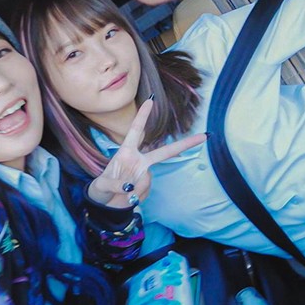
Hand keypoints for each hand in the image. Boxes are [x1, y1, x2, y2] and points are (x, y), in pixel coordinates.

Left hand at [88, 99, 207, 206]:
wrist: (106, 204)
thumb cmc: (102, 188)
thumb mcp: (102, 185)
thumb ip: (115, 184)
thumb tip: (130, 187)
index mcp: (126, 152)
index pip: (135, 130)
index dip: (143, 116)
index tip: (151, 100)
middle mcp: (138, 160)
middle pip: (164, 152)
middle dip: (184, 144)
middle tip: (203, 136)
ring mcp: (143, 173)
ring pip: (146, 180)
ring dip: (134, 189)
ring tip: (122, 193)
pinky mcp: (146, 185)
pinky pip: (145, 191)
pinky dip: (136, 196)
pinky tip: (129, 197)